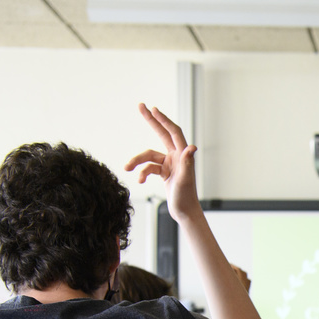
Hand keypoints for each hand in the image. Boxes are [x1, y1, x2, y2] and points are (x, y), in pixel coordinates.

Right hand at [124, 103, 199, 224]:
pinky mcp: (164, 172)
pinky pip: (149, 167)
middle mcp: (177, 156)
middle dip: (151, 121)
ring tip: (126, 167)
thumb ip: (187, 163)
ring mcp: (170, 164)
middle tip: (140, 106)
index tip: (153, 109)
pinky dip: (143, 173)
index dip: (164, 120)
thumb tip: (191, 148)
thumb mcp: (185, 180)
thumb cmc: (185, 197)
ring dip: (137, 161)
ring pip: (149, 156)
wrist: (184, 212)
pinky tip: (140, 181)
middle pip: (162, 134)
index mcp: (183, 155)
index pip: (173, 132)